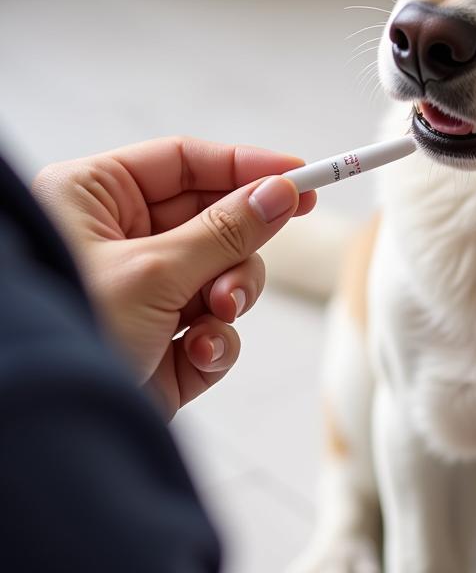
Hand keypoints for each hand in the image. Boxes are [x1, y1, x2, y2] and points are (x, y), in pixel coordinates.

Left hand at [32, 137, 315, 417]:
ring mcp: (141, 297)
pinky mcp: (161, 348)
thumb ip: (225, 230)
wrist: (46, 443)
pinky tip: (198, 352)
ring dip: (232, 292)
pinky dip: (217, 340)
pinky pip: (214, 328)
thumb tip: (281, 193)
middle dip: (240, 240)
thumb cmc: (69, 335)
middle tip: (286, 225)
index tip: (298, 174)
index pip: (183, 163)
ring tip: (220, 311)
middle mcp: (115, 243)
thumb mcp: (152, 271)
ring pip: (222, 274)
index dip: (243, 165)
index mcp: (92, 201)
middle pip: (212, 218)